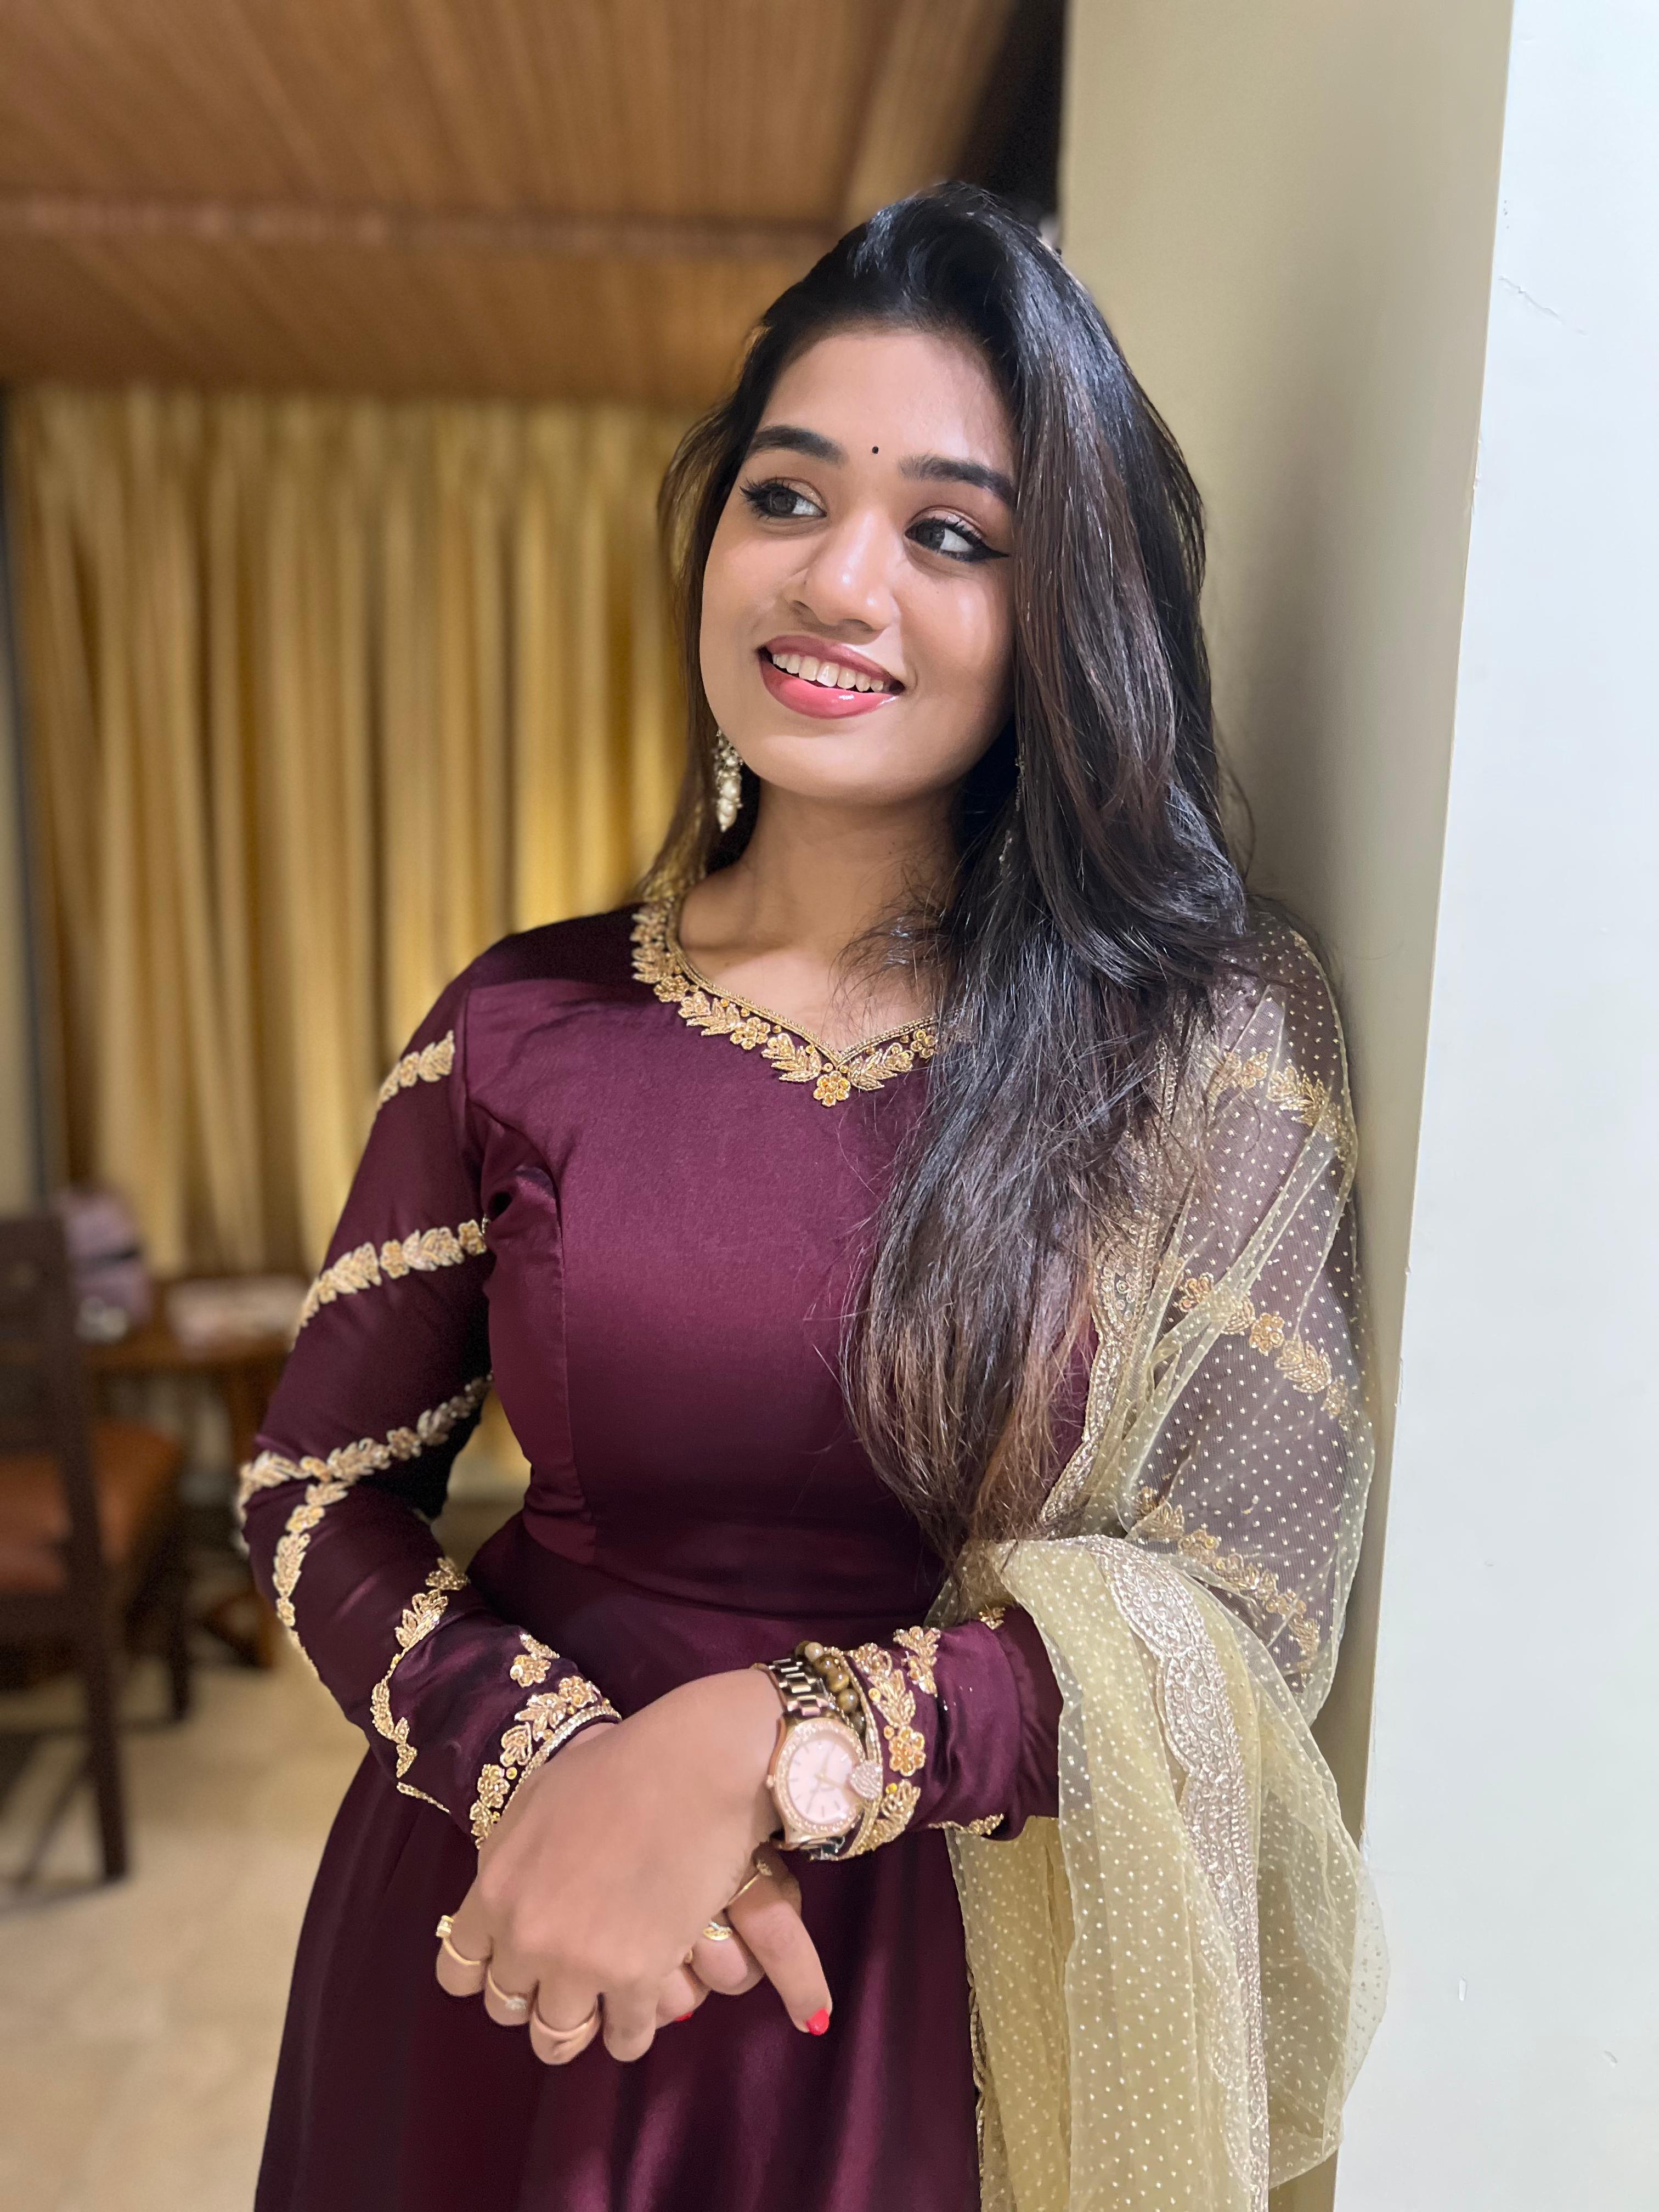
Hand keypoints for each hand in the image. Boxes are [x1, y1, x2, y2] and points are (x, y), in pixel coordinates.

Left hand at [436, 1670, 833, 2061]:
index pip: (457, 1972)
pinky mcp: (635, 1979)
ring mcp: (578, 1963)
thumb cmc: (617, 1768)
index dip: (484, 1976)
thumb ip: (509, 1859)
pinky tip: (639, 2013)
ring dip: (577, 2027)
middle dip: (532, 1999)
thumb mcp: (535, 1802)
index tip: (511, 1970)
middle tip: (563, 1984)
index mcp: (494, 1889)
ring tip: (599, 2011)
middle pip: (506, 2008)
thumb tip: (509, 1893)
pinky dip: (629, 2033)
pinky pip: (623, 2039)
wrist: (694, 1767)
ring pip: (557, 2037)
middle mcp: (526, 1935)